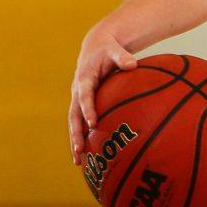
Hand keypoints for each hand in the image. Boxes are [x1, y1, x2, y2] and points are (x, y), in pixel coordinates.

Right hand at [69, 27, 137, 163]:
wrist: (96, 46)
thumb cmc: (108, 49)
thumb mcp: (115, 49)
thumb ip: (122, 57)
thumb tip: (132, 64)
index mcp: (84, 79)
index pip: (85, 96)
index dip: (88, 109)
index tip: (92, 123)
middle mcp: (77, 91)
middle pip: (74, 115)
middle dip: (75, 134)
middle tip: (79, 151)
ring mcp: (78, 98)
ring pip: (74, 122)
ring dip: (75, 140)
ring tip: (78, 161)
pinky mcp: (82, 102)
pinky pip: (80, 121)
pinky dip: (81, 136)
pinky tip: (86, 153)